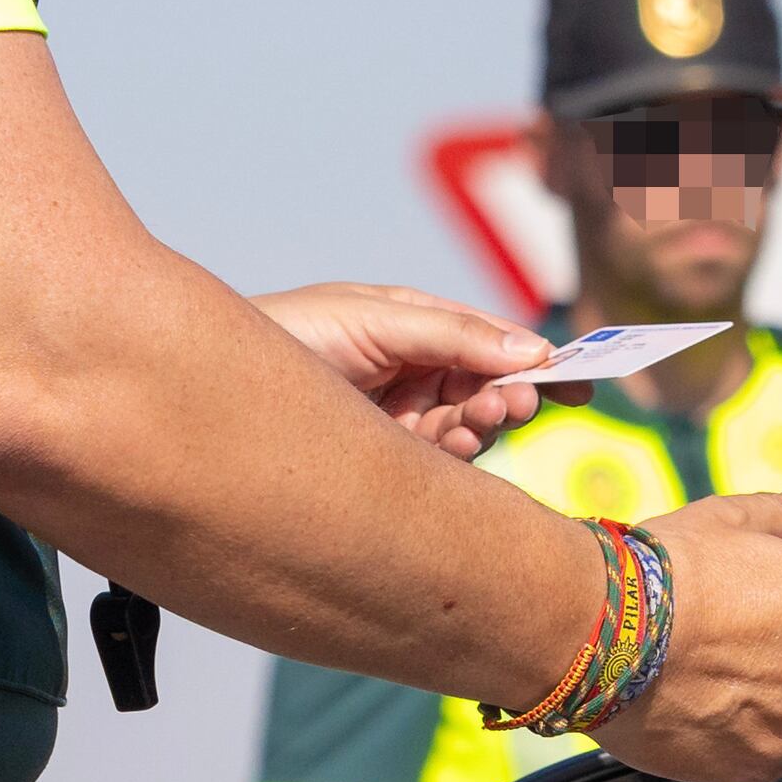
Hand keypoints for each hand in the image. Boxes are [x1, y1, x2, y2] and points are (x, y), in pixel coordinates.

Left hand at [251, 283, 548, 459]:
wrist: (208, 391)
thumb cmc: (289, 333)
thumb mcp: (374, 320)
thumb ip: (452, 334)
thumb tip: (533, 348)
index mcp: (415, 326)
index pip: (489, 340)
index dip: (534, 358)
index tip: (573, 378)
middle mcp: (413, 371)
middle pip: (486, 385)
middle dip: (506, 393)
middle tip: (512, 403)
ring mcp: (400, 416)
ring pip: (468, 425)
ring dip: (481, 423)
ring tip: (473, 420)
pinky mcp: (385, 459)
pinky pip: (440, 462)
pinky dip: (453, 454)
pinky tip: (449, 445)